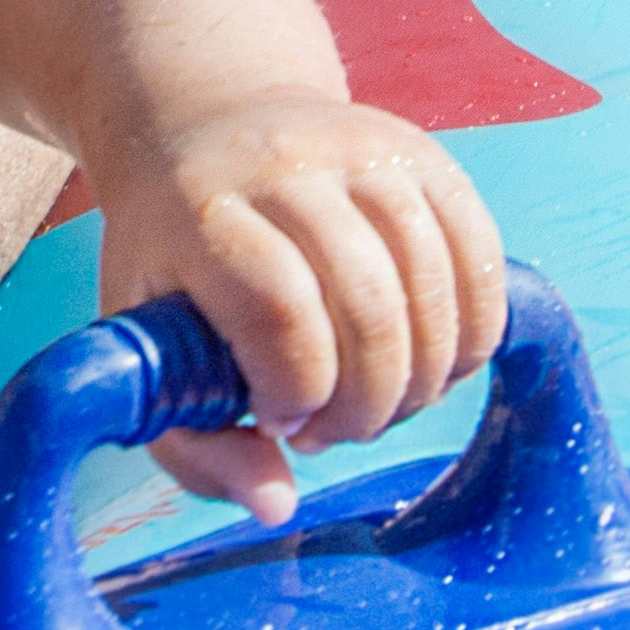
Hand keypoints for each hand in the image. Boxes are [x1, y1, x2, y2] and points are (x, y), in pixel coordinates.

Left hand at [91, 96, 507, 521]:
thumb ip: (198, 447)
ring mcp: (363, 148)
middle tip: (336, 427)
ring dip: (424, 379)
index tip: (279, 419)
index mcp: (202, 210)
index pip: (280, 311)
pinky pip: (481, 254)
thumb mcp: (148, 348)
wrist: (207, 125)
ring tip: (378, 402)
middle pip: (371, 305)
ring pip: (435, 284)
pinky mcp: (423, 152)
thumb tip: (278, 504)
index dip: (297, 389)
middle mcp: (286, 164)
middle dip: (368, 403)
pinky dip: (473, 333)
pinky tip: (431, 366)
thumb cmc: (175, 260)